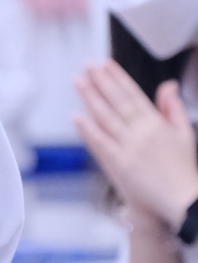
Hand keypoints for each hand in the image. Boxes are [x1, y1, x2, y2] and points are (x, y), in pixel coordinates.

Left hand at [75, 61, 197, 229]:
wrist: (184, 198)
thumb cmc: (184, 169)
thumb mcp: (185, 133)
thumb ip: (173, 108)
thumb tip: (168, 85)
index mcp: (157, 123)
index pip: (133, 94)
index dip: (118, 77)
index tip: (105, 64)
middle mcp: (142, 132)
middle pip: (117, 101)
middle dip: (100, 81)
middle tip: (86, 66)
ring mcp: (130, 147)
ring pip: (106, 117)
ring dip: (90, 98)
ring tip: (78, 82)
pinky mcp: (121, 164)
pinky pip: (101, 143)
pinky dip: (88, 129)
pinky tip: (76, 117)